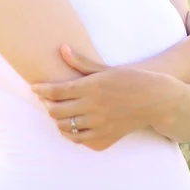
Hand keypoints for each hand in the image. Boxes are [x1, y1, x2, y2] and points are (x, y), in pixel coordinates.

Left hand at [31, 45, 168, 151]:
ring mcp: (98, 126)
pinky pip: (79, 140)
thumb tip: (62, 49)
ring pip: (65, 128)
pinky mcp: (105, 139)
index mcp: (91, 88)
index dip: (42, 90)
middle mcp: (92, 108)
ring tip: (58, 111)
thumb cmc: (130, 79)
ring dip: (57, 120)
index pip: (56, 91)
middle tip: (46, 99)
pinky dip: (71, 133)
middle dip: (47, 105)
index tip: (35, 88)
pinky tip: (72, 125)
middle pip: (56, 111)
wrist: (154, 100)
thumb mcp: (105, 68)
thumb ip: (81, 62)